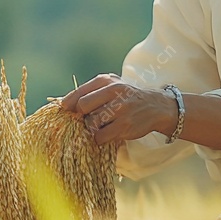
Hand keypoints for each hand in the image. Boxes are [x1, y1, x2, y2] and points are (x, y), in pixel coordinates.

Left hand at [59, 74, 177, 145]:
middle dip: (82, 115)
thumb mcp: (111, 85)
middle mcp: (113, 91)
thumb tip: (63, 103)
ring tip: (102, 125)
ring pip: (91, 123)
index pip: (79, 93)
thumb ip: (91, 91)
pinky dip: (100, 138)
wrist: (157, 106)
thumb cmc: (127, 96)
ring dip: (92, 128)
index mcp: (106, 81)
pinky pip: (100, 136)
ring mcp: (120, 109)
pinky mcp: (124, 126)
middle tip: (88, 118)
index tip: (67, 110)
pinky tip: (107, 134)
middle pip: (82, 106)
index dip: (69, 104)